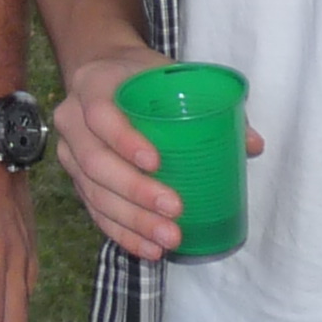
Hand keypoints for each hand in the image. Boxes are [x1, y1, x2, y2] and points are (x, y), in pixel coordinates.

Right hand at [51, 47, 259, 261]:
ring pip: (93, 192)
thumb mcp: (167, 74)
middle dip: (135, 191)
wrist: (104, 73)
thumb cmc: (140, 75)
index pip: (100, 115)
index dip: (124, 140)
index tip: (158, 162)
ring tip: (168, 238)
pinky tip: (148, 248)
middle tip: (174, 209)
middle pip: (95, 162)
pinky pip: (94, 211)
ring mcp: (70, 153)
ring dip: (132, 220)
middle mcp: (72, 121)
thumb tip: (252, 144)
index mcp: (93, 85)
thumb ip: (208, 103)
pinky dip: (122, 233)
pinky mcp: (76, 179)